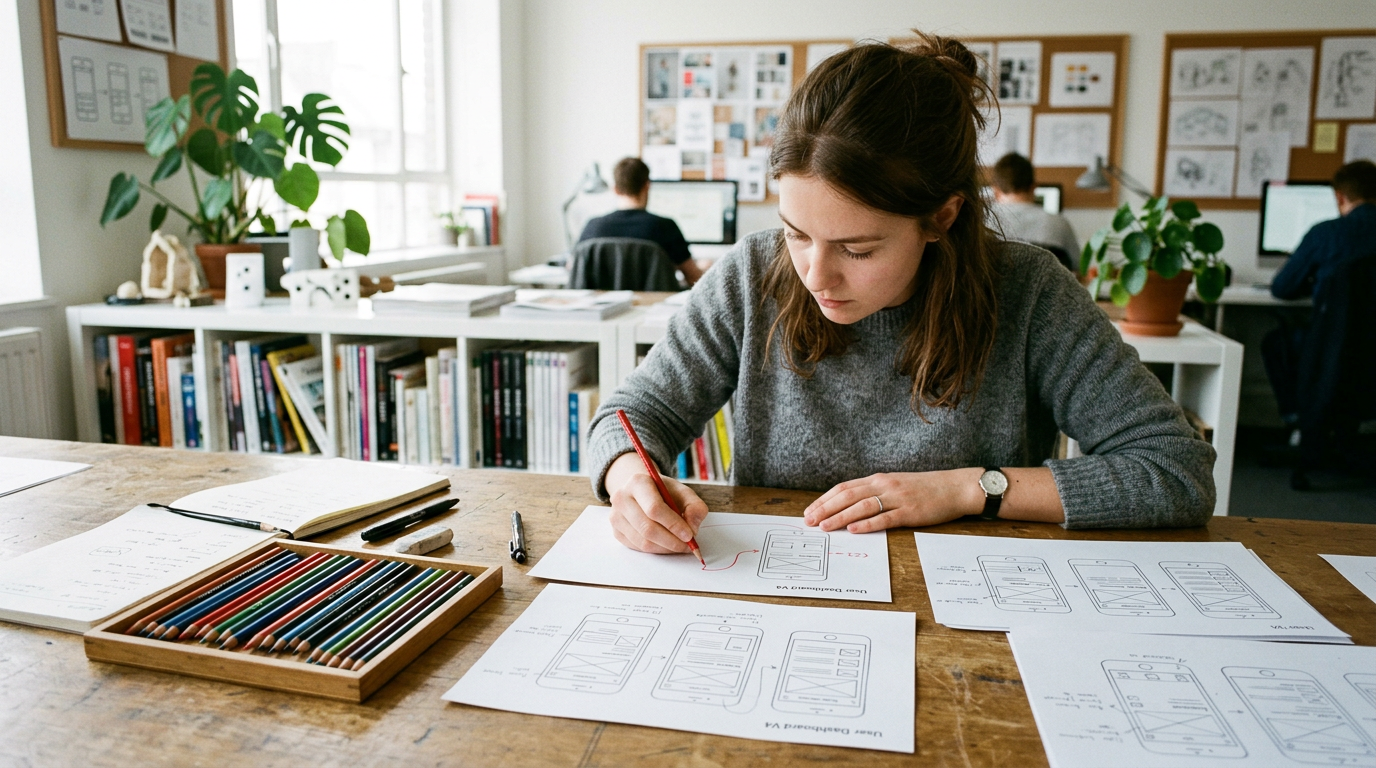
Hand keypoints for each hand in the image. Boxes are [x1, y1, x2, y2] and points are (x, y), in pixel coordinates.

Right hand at [606, 452, 708, 553]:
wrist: (642, 492)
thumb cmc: (664, 492)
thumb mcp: (683, 492)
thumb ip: (695, 507)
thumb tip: (693, 527)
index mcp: (638, 482)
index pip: (654, 508)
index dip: (673, 524)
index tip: (689, 534)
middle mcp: (621, 498)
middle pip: (647, 528)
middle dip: (671, 541)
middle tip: (688, 546)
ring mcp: (616, 516)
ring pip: (642, 541)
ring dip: (665, 548)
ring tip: (680, 546)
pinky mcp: (616, 531)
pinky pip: (638, 547)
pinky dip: (656, 550)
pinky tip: (667, 544)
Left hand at [803, 469, 983, 532]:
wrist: (955, 487)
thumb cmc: (925, 488)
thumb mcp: (895, 485)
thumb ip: (874, 492)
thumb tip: (850, 506)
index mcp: (879, 479)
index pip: (844, 488)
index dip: (824, 499)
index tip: (810, 511)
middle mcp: (884, 485)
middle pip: (847, 496)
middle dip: (825, 509)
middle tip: (809, 521)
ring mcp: (897, 498)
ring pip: (862, 506)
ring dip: (840, 517)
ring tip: (824, 527)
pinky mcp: (910, 512)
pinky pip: (885, 518)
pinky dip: (867, 524)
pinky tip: (853, 530)